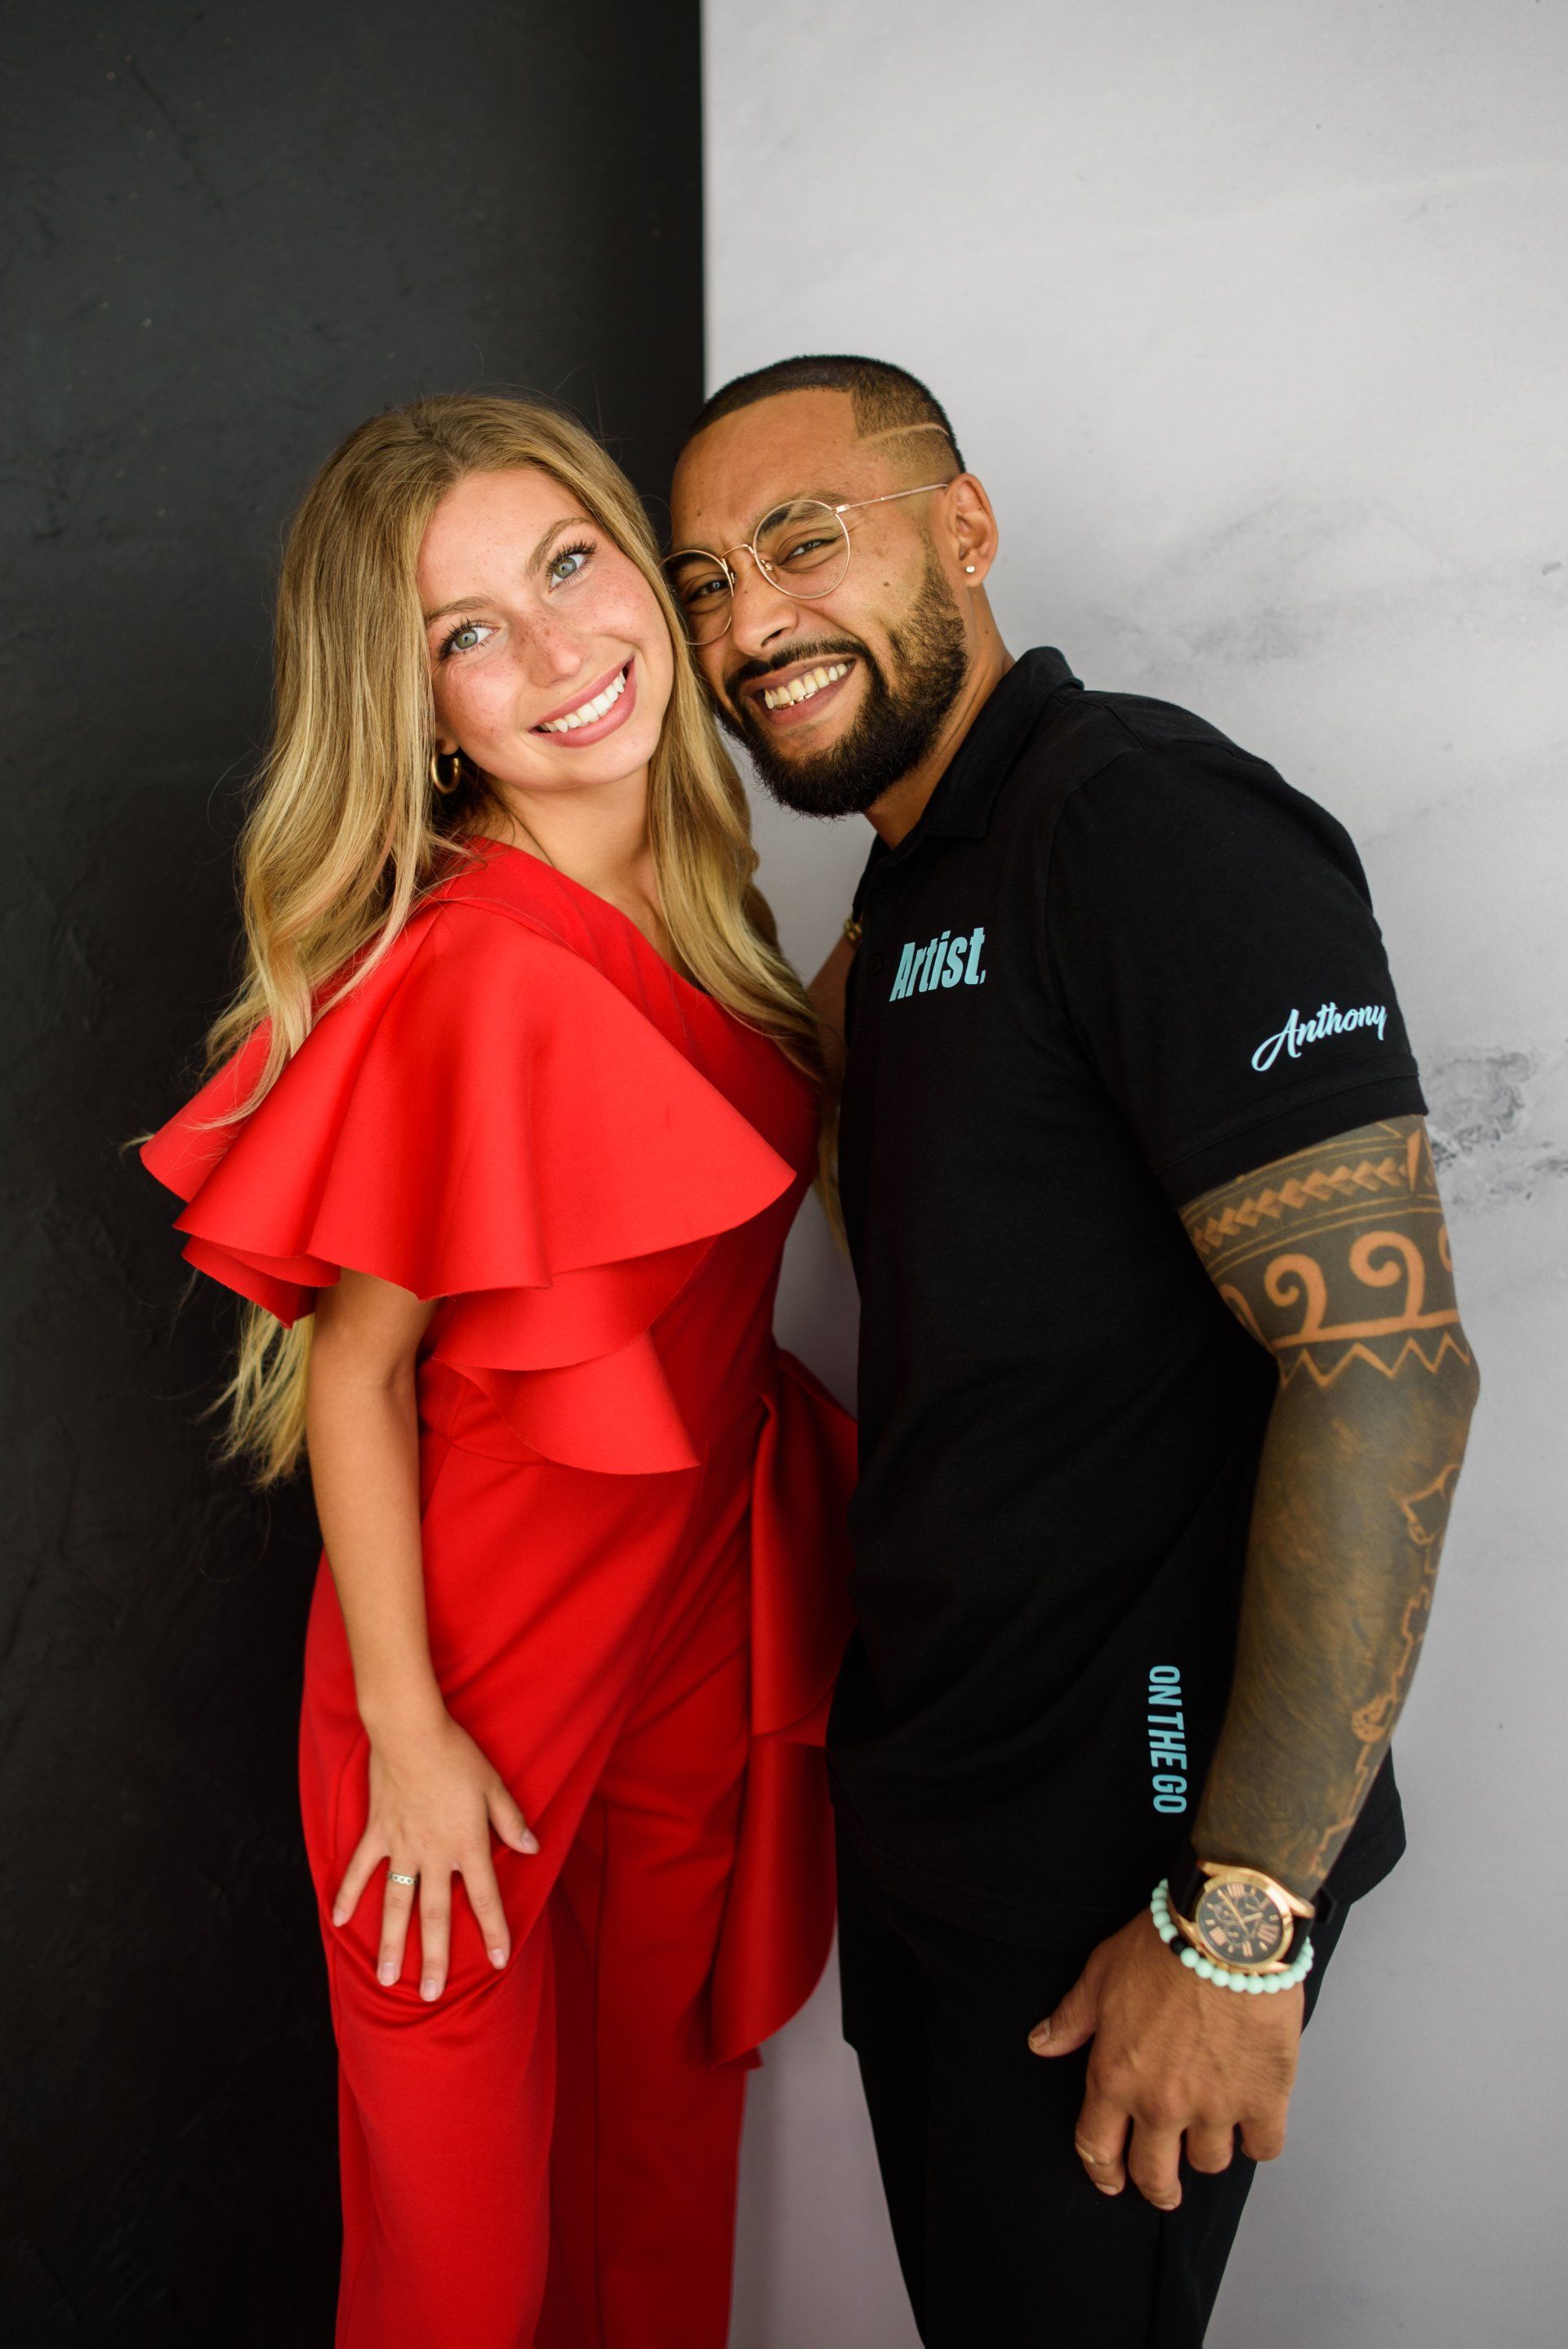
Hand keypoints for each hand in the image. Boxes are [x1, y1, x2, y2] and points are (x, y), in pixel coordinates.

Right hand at [329, 1708, 537, 2000]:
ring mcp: (402, 1846)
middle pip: (435, 1915)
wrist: (412, 1732)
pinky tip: (341, 1921)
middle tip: (431, 1995)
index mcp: (467, 1844)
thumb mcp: (495, 1786)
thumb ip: (511, 1821)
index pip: (484, 1897)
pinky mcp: (378, 1833)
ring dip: (392, 1943)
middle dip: (436, 1957)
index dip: (493, 1930)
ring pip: (397, 1904)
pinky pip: (360, 1869)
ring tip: (388, 1978)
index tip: (499, 1961)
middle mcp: (434, 1854)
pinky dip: (349, 1895)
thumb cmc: (459, 1755)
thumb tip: (532, 1849)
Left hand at [1028, 1910, 1302, 2209]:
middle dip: (1156, 2188)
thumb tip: (1041, 2044)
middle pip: (1154, 2175)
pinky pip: (1263, 2147)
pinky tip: (1253, 2126)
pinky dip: (1258, 2141)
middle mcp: (1162, 2104)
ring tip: (1210, 2134)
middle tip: (1164, 2190)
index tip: (1110, 2181)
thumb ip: (1072, 2018)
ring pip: (1210, 2163)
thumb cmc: (1162, 1946)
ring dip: (1207, 2152)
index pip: (1097, 2147)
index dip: (1101, 2171)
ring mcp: (1215, 2107)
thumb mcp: (1100, 1974)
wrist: (1226, 1933)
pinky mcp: (1264, 2099)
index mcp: (1116, 2078)